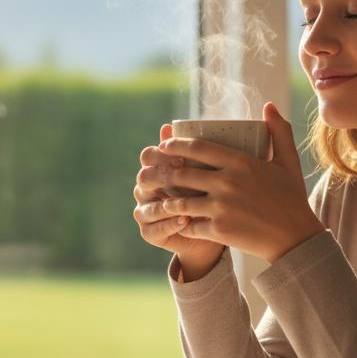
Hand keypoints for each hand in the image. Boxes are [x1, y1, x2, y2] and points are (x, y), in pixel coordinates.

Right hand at [132, 123, 226, 272]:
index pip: (148, 156)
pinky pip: (154, 228)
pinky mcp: (149, 232)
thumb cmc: (210, 197)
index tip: (182, 158)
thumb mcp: (207, 172)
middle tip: (183, 176)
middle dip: (162, 177)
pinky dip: (170, 223)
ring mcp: (145, 211)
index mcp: (155, 169)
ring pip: (147, 204)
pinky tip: (185, 220)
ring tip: (186, 203)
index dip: (162, 155)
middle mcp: (145, 189)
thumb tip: (177, 125)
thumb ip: (193, 151)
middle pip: (143, 178)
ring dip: (167, 203)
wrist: (213, 232)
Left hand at [154, 102, 325, 262]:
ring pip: (180, 202)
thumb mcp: (288, 162)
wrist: (296, 238)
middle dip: (162, 173)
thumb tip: (269, 105)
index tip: (164, 146)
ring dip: (167, 201)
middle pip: (182, 174)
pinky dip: (180, 225)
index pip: (198, 148)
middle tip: (152, 173)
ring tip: (161, 200)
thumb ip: (279, 132)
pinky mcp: (219, 230)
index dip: (176, 145)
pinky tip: (176, 223)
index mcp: (240, 162)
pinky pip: (189, 225)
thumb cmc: (292, 198)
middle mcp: (227, 182)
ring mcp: (221, 207)